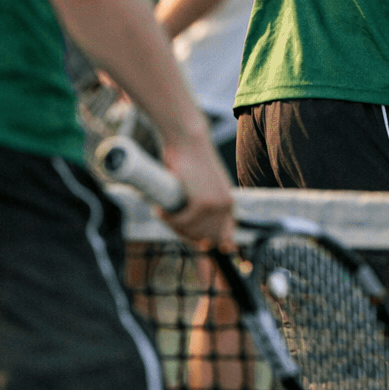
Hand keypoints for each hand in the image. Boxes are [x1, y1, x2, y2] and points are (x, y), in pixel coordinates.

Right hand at [160, 134, 235, 249]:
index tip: (198, 249)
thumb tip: (196, 235)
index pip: (225, 237)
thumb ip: (202, 207)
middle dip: (184, 236)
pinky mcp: (203, 203)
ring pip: (192, 232)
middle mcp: (226, 206)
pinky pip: (183, 222)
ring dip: (174, 227)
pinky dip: (168, 219)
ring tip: (162, 212)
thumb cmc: (189, 161)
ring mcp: (216, 206)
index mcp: (229, 203)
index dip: (210, 246)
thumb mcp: (202, 187)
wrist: (188, 140)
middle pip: (205, 239)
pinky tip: (160, 210)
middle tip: (168, 221)